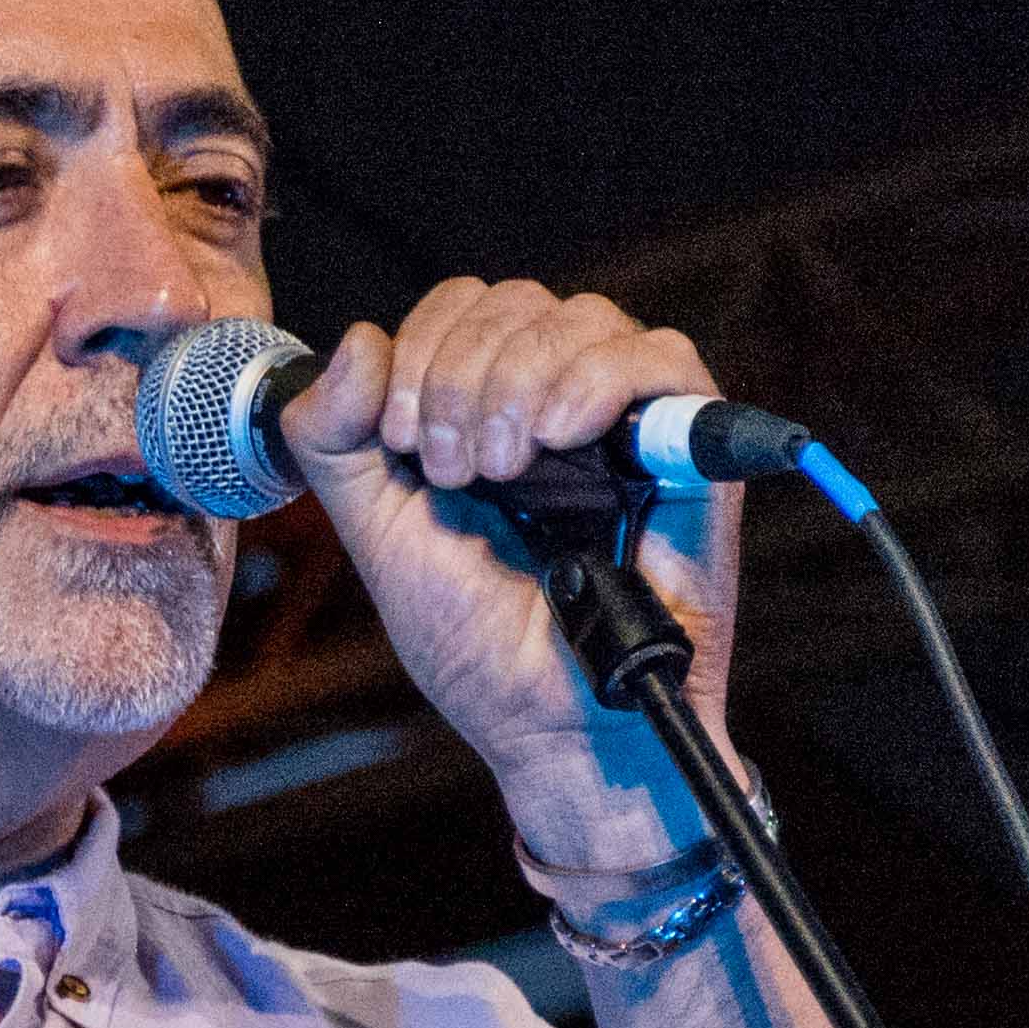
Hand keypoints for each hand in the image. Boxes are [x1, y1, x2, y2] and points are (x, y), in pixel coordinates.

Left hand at [272, 277, 750, 871]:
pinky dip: (600, 379)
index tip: (403, 440)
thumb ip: (337, 440)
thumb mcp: (377, 533)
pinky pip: (664, 359)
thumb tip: (359, 339)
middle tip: (452, 469)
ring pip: (584, 319)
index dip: (423, 348)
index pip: (463, 307)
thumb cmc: (475, 644)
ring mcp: (628, 423)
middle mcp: (561, 403)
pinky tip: (559, 436)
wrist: (552, 725)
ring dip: (519, 381)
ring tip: (502, 470)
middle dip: (462, 372)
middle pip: (517, 302)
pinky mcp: (692, 451)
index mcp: (490, 410)